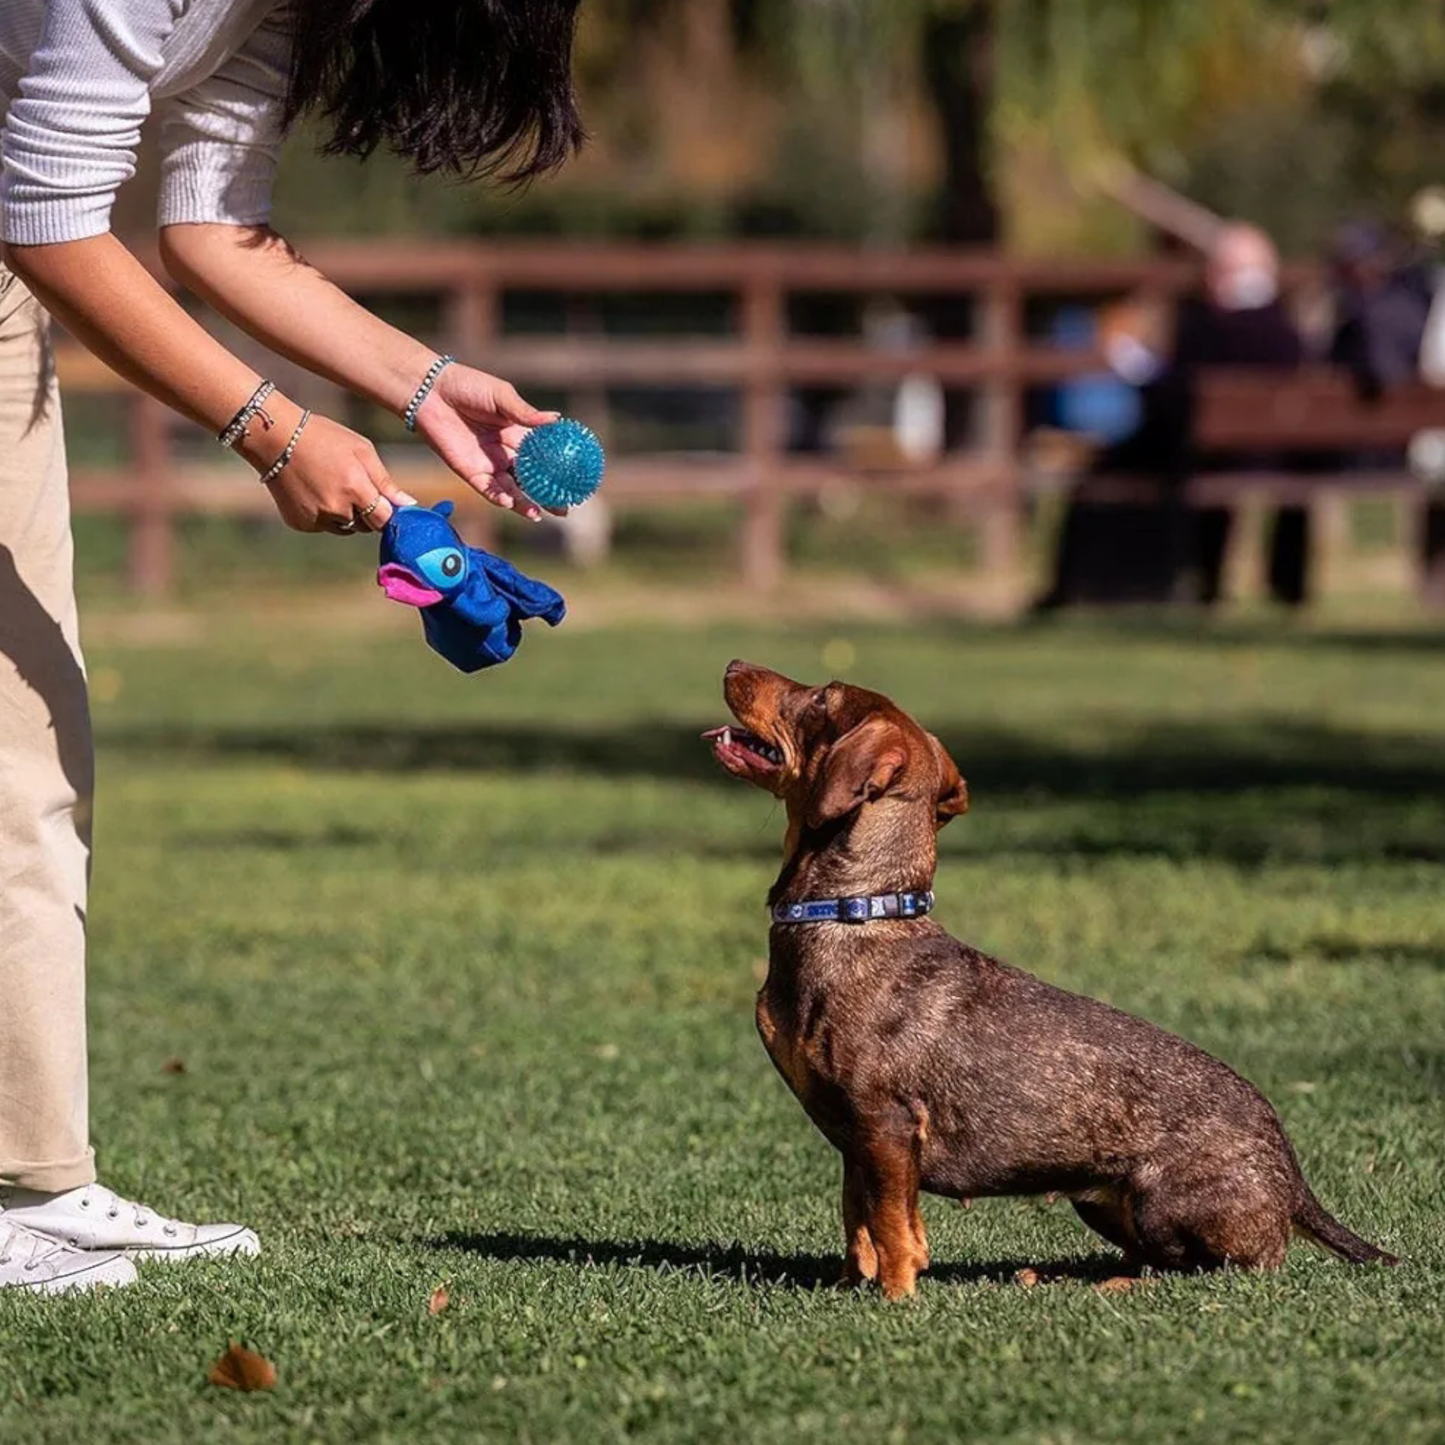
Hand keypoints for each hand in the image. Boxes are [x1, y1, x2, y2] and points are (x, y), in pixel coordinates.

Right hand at [244, 404, 416, 534]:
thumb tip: (408, 505)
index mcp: (354, 489)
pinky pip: (323, 527)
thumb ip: (385, 482)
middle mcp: (335, 509)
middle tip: (351, 485)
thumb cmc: (325, 438)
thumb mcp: (361, 451)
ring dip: (346, 515)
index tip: (382, 500)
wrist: (276, 438)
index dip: (385, 511)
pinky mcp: (300, 524)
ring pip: (345, 528)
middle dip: (366, 512)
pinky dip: (324, 515)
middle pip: (366, 526)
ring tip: (331, 485)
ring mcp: (315, 519)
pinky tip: (314, 491)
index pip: (383, 519)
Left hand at [412, 363, 559, 519]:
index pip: (543, 457)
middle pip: (530, 480)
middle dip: (547, 495)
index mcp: (517, 433)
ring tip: (540, 514)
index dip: (559, 470)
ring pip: (511, 489)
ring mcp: (488, 464)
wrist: (430, 390)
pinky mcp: (469, 471)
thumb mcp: (502, 396)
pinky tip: (511, 503)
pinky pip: (487, 489)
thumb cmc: (467, 385)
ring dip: (525, 503)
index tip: (575, 482)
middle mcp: (505, 452)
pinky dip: (500, 497)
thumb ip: (525, 413)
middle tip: (564, 509)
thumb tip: (556, 420)